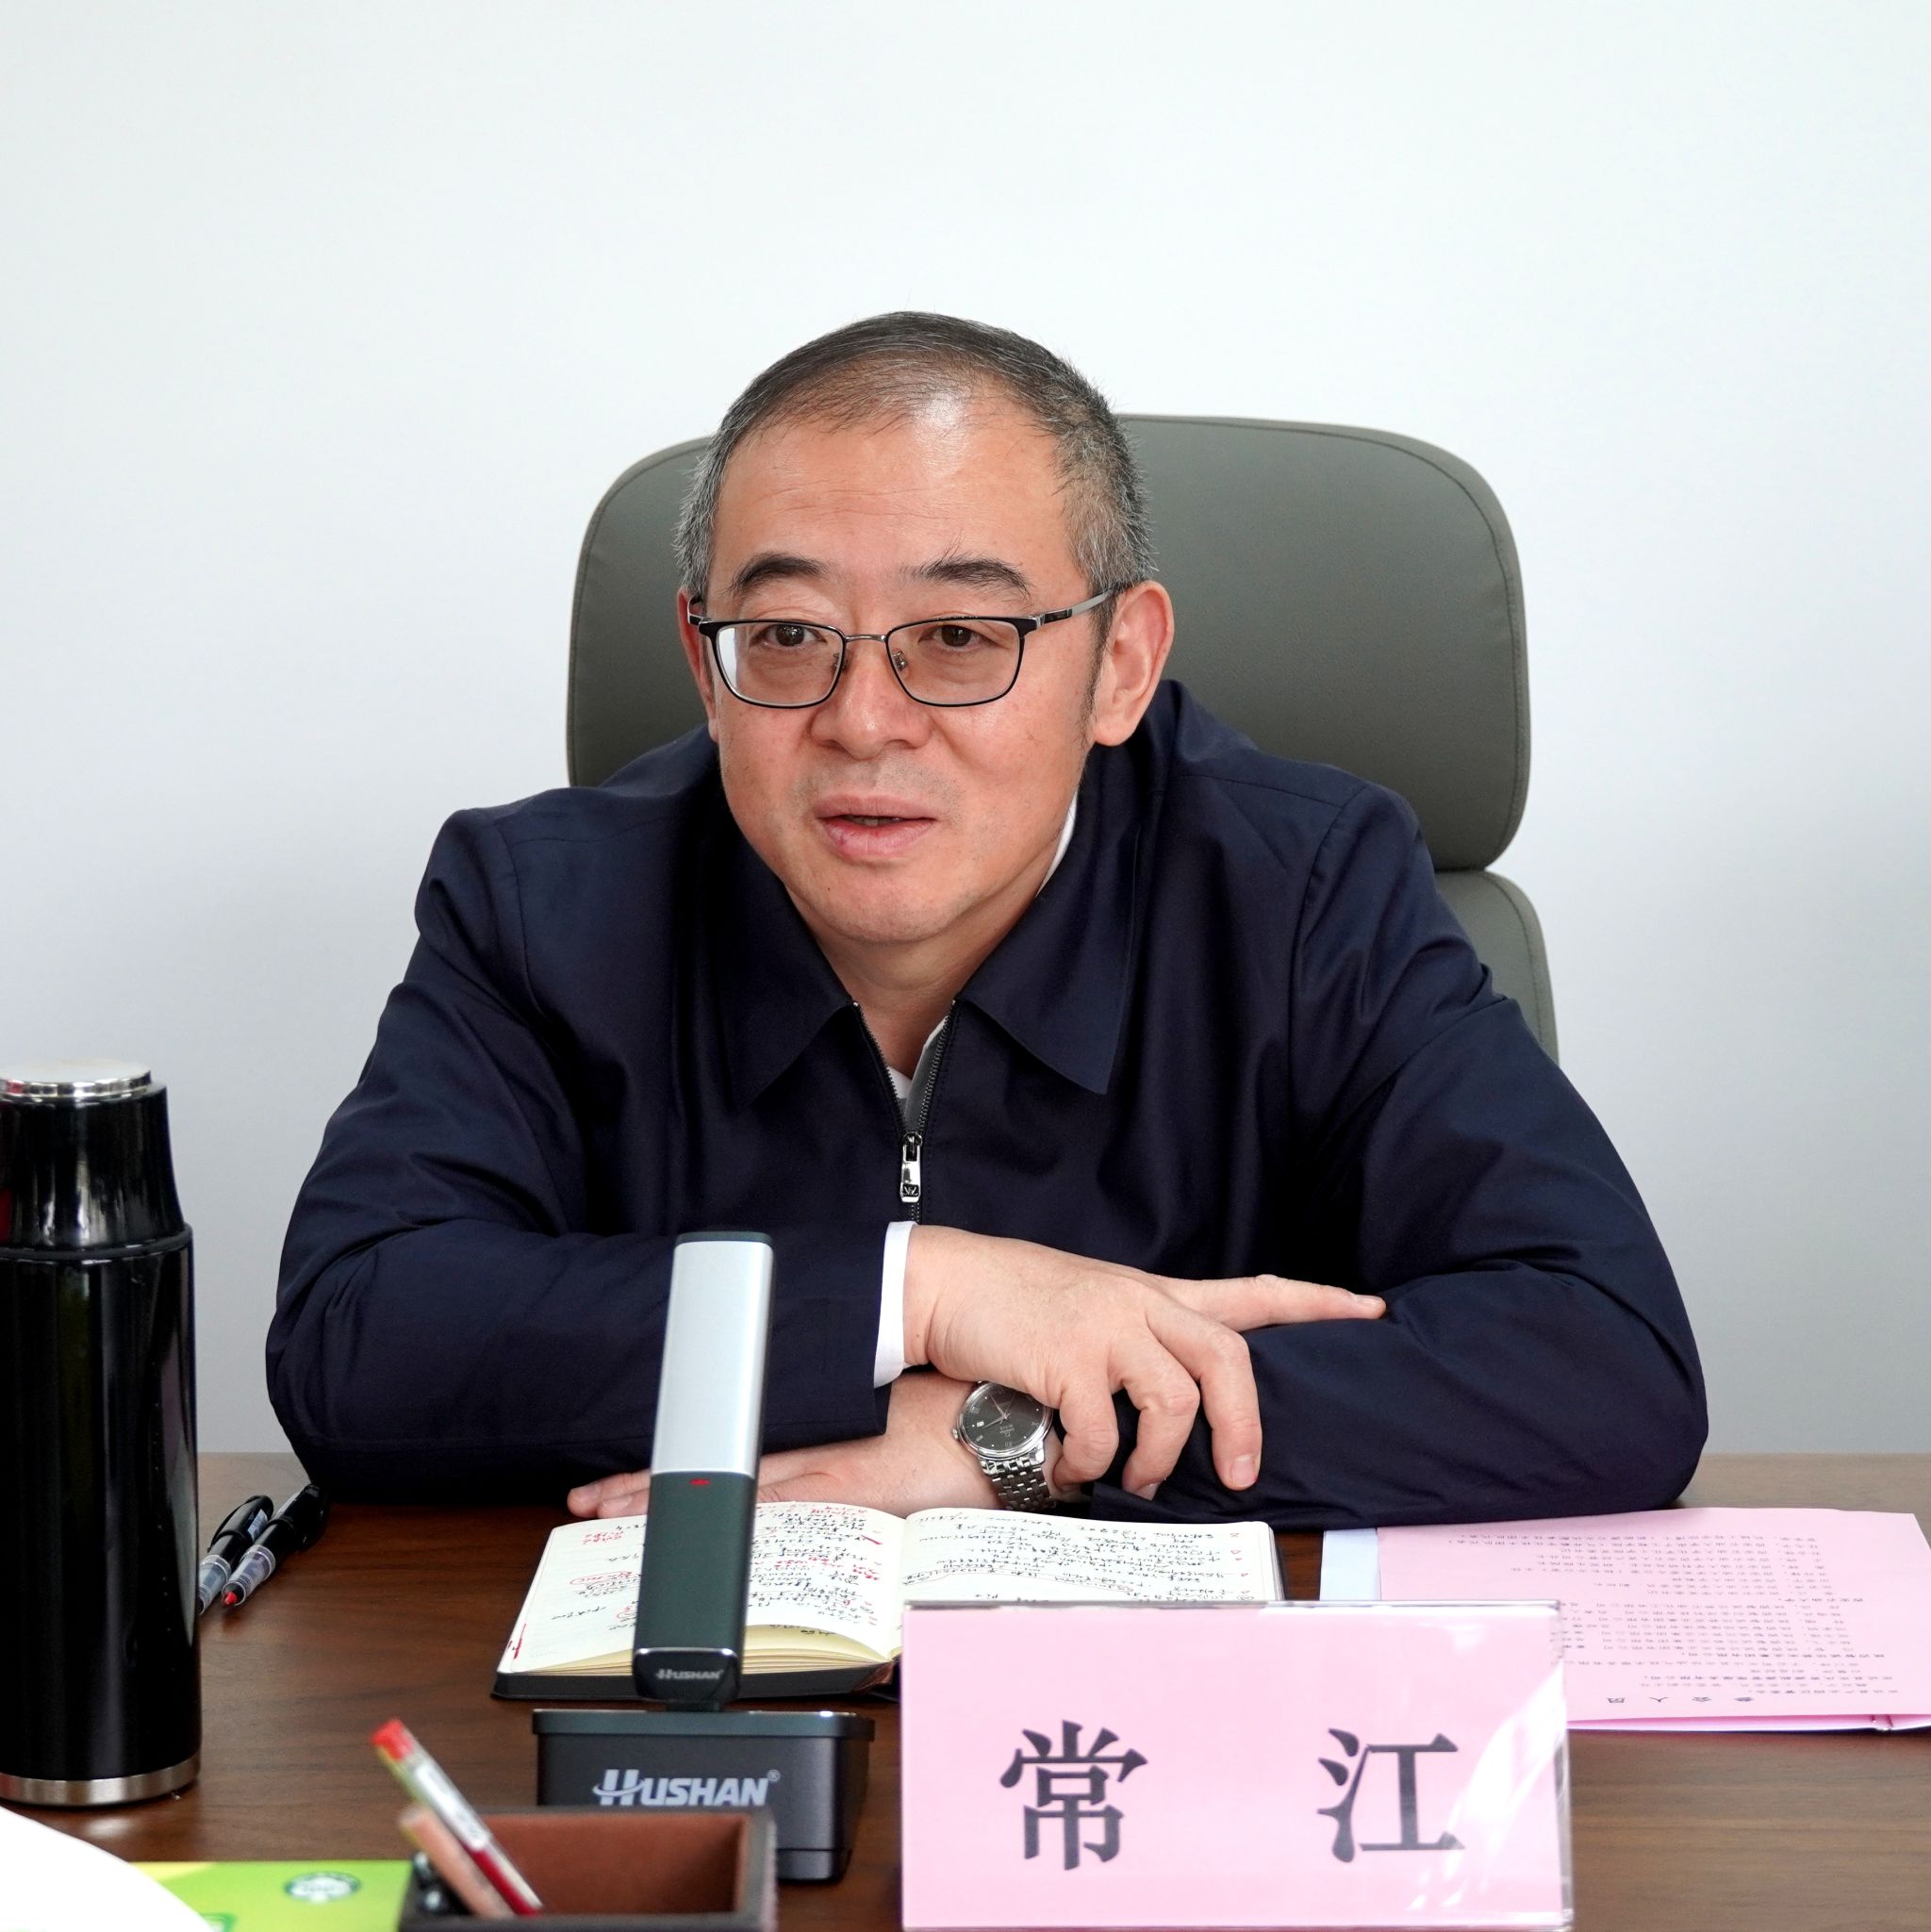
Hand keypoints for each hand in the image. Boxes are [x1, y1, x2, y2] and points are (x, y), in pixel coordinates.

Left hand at [564, 1372, 1047, 1519]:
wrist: (1010, 1425)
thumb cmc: (964, 1423)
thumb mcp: (896, 1432)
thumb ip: (856, 1456)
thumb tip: (830, 1472)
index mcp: (824, 1433)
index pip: (732, 1448)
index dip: (673, 1462)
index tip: (619, 1476)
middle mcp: (817, 1449)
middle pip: (716, 1468)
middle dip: (649, 1486)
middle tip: (587, 1501)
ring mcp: (834, 1473)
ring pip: (734, 1489)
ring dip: (673, 1502)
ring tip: (611, 1515)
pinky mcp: (859, 1495)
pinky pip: (785, 1513)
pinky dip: (740, 1526)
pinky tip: (701, 1537)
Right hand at [904, 1226, 1382, 1498]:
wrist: (947, 1283)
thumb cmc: (1017, 1303)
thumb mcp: (1093, 1303)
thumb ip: (1139, 1335)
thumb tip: (1174, 1400)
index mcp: (1154, 1294)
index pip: (1251, 1293)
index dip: (1315, 1303)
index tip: (1370, 1310)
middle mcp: (1140, 1305)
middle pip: (1229, 1356)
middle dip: (1244, 1422)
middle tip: (1240, 1474)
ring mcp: (1106, 1329)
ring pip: (1175, 1400)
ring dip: (1160, 1458)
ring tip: (1133, 1481)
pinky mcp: (1067, 1360)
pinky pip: (1104, 1432)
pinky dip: (1091, 1466)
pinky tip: (1067, 1468)